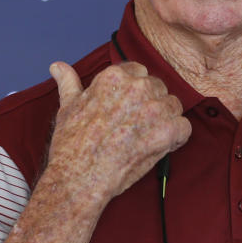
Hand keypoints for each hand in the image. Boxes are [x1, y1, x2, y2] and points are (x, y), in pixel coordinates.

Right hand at [45, 61, 191, 208]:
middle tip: (134, 128)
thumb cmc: (72, 144)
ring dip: (165, 121)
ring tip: (145, 139)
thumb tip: (57, 66)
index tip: (126, 109)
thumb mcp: (67, 107)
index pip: (139, 73)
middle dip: (150, 106)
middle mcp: (137, 87)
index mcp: (115, 76)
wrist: (79, 177)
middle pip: (158, 89)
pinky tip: (158, 148)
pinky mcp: (167, 132)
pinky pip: (184, 128)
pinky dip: (176, 139)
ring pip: (173, 107)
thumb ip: (69, 82)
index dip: (134, 93)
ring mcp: (154, 109)